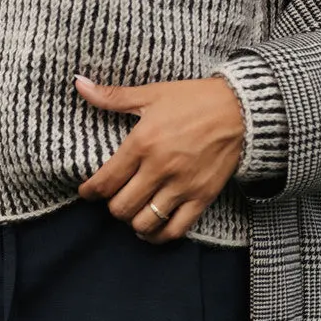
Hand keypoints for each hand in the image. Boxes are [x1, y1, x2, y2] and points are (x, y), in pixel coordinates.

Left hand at [74, 75, 245, 243]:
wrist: (241, 107)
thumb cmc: (193, 99)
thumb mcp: (151, 94)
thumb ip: (113, 96)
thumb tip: (79, 84)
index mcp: (143, 143)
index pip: (105, 182)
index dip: (90, 192)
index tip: (87, 192)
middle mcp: (160, 168)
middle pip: (121, 208)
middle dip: (112, 206)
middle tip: (115, 198)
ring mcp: (182, 186)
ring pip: (144, 223)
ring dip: (134, 221)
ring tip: (134, 211)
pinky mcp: (202, 197)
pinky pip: (175, 230)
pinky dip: (159, 235)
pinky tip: (152, 228)